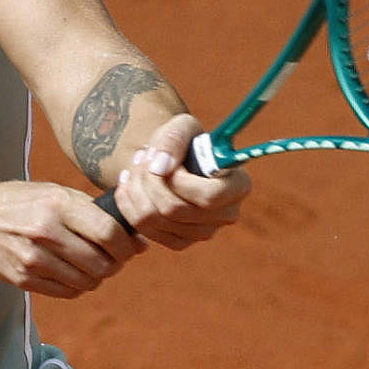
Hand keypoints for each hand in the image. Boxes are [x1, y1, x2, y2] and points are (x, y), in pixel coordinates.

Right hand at [0, 181, 145, 298]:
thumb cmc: (21, 203)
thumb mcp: (55, 193)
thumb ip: (96, 213)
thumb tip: (140, 242)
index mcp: (57, 205)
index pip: (110, 233)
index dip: (128, 245)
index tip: (130, 246)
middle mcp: (45, 232)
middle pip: (102, 263)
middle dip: (115, 264)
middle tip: (113, 257)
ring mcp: (33, 259)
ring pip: (87, 282)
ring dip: (97, 277)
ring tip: (92, 264)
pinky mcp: (24, 279)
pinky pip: (68, 292)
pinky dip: (78, 286)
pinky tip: (73, 272)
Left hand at [108, 113, 250, 249]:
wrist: (172, 160)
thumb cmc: (184, 141)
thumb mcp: (182, 126)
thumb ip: (174, 139)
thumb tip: (160, 167)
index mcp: (239, 186)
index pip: (209, 196)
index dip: (179, 181)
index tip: (163, 159)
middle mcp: (226, 214)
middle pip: (176, 210)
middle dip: (148, 180)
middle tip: (141, 156)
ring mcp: (204, 232)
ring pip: (155, 220)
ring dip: (136, 189)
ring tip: (135, 166)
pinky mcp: (181, 242)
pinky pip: (145, 230)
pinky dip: (129, 204)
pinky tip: (129, 184)